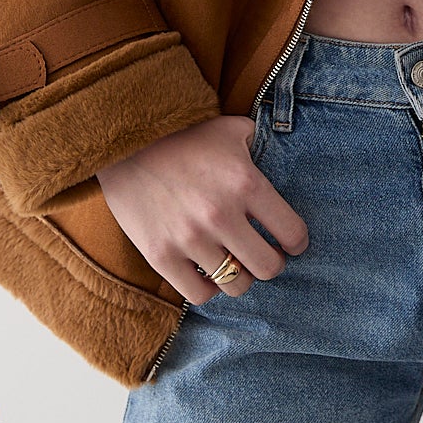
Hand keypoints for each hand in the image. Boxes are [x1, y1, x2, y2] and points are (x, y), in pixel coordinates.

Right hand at [96, 114, 308, 301]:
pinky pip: (200, 294)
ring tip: (235, 262)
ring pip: (236, 284)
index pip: (292, 232)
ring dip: (240, 275)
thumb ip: (257, 142)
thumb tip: (273, 151)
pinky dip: (209, 287)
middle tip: (264, 255)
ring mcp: (190, 239)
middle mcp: (221, 214)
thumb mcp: (229, 128)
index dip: (297, 243)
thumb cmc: (183, 135)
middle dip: (272, 263)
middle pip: (269, 268)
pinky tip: (208, 271)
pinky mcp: (161, 256)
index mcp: (246, 183)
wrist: (125, 143)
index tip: (292, 244)